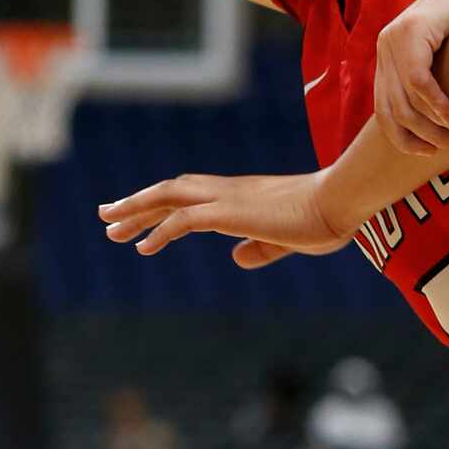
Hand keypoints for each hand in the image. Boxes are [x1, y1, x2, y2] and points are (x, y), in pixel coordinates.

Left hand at [97, 171, 353, 263]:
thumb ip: (262, 247)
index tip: (138, 218)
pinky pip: (183, 220)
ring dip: (136, 211)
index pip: (191, 195)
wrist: (340, 200)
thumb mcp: (288, 238)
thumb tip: (237, 257)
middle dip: (137, 203)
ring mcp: (226, 199)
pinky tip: (143, 247)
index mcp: (241, 196)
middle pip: (171, 190)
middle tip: (107, 216)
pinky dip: (160, 231)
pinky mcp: (229, 212)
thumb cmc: (326, 217)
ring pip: (169, 197)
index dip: (162, 205)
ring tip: (110, 226)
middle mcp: (228, 191)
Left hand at [375, 0, 448, 155]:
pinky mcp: (413, 30)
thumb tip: (440, 123)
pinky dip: (443, 109)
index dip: (404, 139)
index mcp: (389, 53)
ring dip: (443, 129)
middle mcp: (385, 44)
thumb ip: (438, 79)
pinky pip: (420, 84)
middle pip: (395, 113)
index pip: (383, 110)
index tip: (430, 154)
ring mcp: (395, 36)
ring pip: (410, 104)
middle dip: (429, 139)